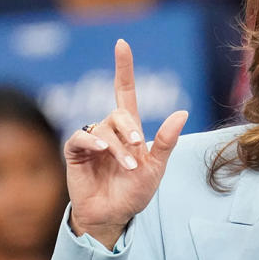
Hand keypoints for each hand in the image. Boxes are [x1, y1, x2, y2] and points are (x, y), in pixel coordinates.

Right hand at [65, 39, 187, 247]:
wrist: (114, 216)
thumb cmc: (134, 192)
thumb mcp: (156, 168)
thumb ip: (166, 141)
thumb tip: (182, 112)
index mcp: (129, 129)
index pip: (125, 91)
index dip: (123, 68)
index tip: (122, 43)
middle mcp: (110, 131)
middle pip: (118, 113)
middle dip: (129, 128)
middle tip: (138, 148)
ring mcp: (92, 141)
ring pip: (103, 128)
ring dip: (118, 146)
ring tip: (128, 167)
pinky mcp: (75, 153)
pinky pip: (80, 137)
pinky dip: (93, 142)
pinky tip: (102, 152)